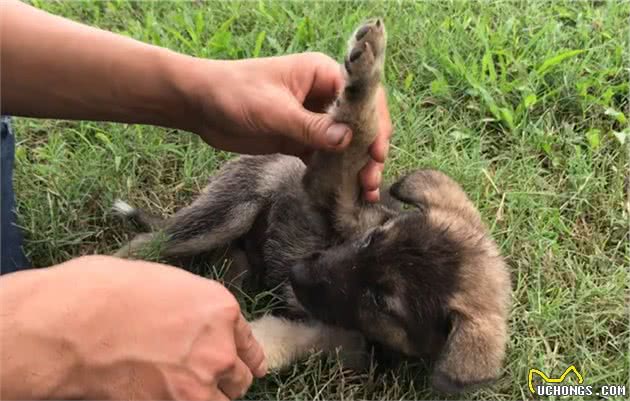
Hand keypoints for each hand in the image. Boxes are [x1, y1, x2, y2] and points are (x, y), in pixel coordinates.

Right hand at [0, 256, 265, 399]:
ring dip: (209, 395)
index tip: (250, 366)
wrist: (74, 325)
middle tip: (208, 377)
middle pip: (240, 377)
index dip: (246, 356)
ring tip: (187, 389)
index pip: (248, 343)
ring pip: (222, 400)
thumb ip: (191, 308)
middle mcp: (219, 347)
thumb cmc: (107, 292)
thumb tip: (190, 319)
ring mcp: (199, 382)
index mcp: (220, 309)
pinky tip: (166, 395)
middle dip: (227, 377)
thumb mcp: (164, 283)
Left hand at [183, 52, 391, 201]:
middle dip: (368, 150)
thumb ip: (309, 126)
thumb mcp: (273, 110)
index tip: (377, 151)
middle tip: (371, 179)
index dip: (375, 124)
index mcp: (321, 74)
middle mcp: (322, 95)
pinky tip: (343, 190)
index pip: (361, 97)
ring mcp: (311, 118)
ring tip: (365, 190)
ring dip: (355, 165)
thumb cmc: (234, 94)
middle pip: (358, 123)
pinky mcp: (299, 139)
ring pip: (344, 143)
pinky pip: (324, 156)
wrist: (199, 105)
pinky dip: (334, 172)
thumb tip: (347, 141)